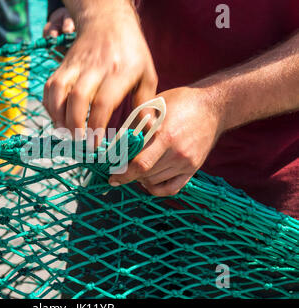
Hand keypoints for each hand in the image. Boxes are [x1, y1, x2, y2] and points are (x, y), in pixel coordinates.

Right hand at [43, 4, 157, 145]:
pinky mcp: (63, 65)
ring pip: (58, 91)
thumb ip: (145, 104)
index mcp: (120, 71)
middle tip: (79, 142)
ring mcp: (76, 65)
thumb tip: (146, 132)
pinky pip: (49, 87)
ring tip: (65, 133)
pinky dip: (49, 106)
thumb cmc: (131, 53)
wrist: (107, 21)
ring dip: (58, 116)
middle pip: (78, 97)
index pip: (103, 102)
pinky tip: (57, 119)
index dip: (97, 125)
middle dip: (75, 125)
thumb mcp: (147, 75)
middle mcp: (95, 67)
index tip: (95, 144)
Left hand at [109, 87, 224, 195]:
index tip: (112, 177)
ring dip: (140, 179)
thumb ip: (135, 126)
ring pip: (154, 182)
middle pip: (145, 175)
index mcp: (165, 135)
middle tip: (120, 170)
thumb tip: (114, 146)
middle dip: (129, 174)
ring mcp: (187, 162)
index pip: (139, 164)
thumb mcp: (153, 107)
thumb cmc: (179, 102)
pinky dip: (156, 189)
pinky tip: (148, 180)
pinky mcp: (193, 168)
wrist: (213, 107)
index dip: (122, 173)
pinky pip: (171, 189)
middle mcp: (177, 152)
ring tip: (135, 169)